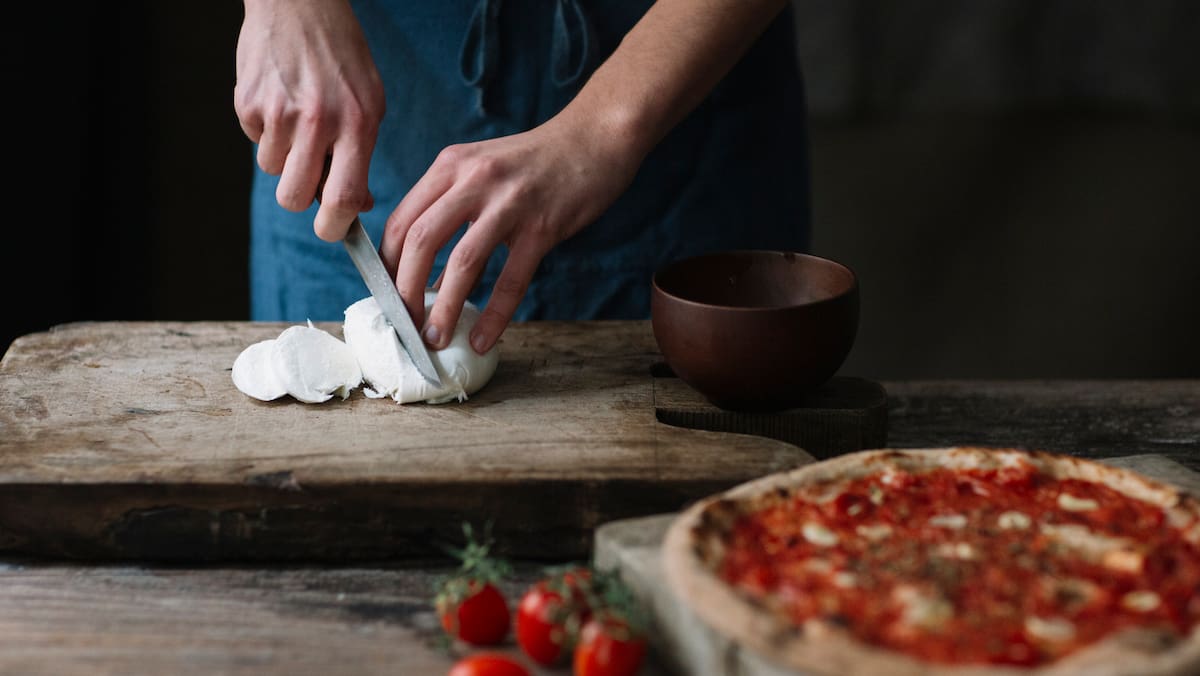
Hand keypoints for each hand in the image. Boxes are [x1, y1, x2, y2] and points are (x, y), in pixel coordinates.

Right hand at [233, 0, 384, 240]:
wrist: (300, 5)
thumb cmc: (342, 59)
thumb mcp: (370, 104)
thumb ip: (362, 155)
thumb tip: (354, 206)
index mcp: (357, 124)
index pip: (342, 199)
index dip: (334, 227)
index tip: (332, 231)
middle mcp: (317, 121)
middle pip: (294, 196)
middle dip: (301, 198)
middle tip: (310, 181)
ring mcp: (278, 112)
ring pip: (273, 170)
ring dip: (285, 158)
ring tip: (299, 123)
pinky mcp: (247, 103)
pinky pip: (256, 142)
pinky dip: (267, 132)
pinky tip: (281, 102)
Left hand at [380, 113, 641, 353]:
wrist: (596, 137)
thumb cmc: (537, 162)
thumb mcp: (483, 170)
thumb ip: (452, 212)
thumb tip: (430, 277)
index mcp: (451, 165)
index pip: (402, 220)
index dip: (387, 265)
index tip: (388, 296)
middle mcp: (474, 179)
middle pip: (420, 241)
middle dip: (405, 291)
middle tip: (404, 324)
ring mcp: (509, 203)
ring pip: (462, 262)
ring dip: (444, 309)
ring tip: (435, 339)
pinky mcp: (542, 226)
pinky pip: (511, 279)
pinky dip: (494, 315)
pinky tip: (484, 339)